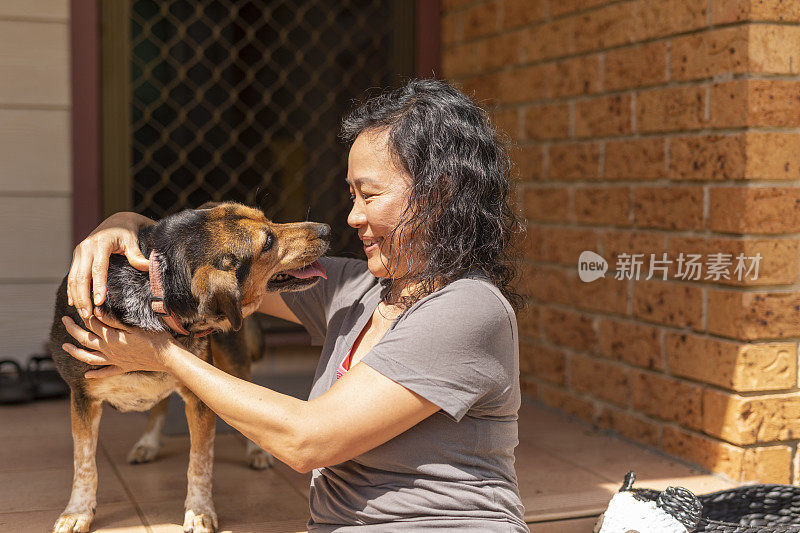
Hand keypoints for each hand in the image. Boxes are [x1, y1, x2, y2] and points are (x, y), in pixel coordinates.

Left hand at [61, 310, 175, 377]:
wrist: (168, 358)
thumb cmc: (156, 339)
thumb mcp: (136, 326)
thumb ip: (114, 321)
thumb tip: (96, 313)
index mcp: (112, 338)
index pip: (93, 324)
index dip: (86, 314)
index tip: (81, 305)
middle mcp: (109, 350)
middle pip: (86, 339)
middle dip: (73, 330)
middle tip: (64, 320)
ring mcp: (115, 360)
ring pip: (89, 358)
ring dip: (76, 352)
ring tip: (65, 347)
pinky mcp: (123, 367)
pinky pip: (106, 372)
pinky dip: (95, 374)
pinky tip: (87, 375)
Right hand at [68, 212, 154, 317]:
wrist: (117, 220)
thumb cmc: (128, 232)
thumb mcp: (133, 240)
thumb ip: (137, 255)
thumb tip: (149, 267)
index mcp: (101, 243)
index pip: (98, 268)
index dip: (98, 286)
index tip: (99, 302)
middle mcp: (86, 247)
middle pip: (81, 276)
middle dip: (83, 296)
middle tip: (87, 314)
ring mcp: (80, 252)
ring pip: (74, 277)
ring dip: (76, 296)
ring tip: (82, 313)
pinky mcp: (77, 256)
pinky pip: (72, 275)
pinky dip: (71, 290)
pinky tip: (73, 303)